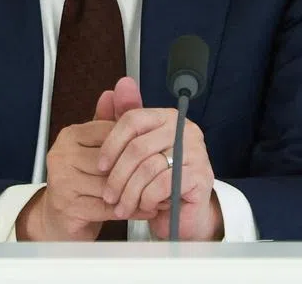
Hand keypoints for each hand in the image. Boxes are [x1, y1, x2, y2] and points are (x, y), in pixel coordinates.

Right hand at [17, 91, 156, 240]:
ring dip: (138, 190)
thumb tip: (125, 85)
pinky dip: (130, 209)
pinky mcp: (68, 207)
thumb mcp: (98, 146)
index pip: (111, 134)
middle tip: (166, 173)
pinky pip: (107, 207)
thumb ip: (112, 118)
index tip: (158, 150)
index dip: (135, 145)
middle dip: (138, 169)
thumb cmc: (82, 179)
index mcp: (70, 135)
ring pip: (111, 184)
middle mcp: (61, 155)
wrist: (59, 219)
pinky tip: (146, 209)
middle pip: (111, 159)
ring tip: (161, 192)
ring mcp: (62, 181)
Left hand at [97, 77, 222, 240]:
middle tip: (108, 195)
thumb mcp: (136, 152)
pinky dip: (147, 198)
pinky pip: (163, 184)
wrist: (185, 213)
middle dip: (118, 175)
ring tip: (121, 206)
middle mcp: (185, 129)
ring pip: (148, 168)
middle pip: (138, 146)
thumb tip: (115, 88)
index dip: (112, 143)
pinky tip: (143, 206)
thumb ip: (122, 122)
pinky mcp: (200, 175)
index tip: (100, 166)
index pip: (133, 119)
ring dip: (130, 191)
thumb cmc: (158, 180)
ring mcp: (196, 151)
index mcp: (167, 117)